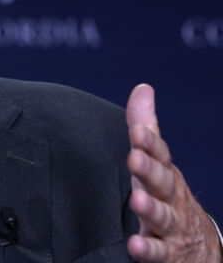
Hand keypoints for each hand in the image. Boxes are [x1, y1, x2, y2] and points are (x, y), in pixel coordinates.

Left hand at [126, 83, 221, 261]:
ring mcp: (171, 225)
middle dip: (149, 169)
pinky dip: (147, 250)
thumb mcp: (157, 161)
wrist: (199, 246)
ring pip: (162, 216)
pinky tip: (134, 246)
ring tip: (136, 200)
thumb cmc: (168, 195)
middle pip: (161, 182)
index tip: (137, 130)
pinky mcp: (167, 252)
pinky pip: (157, 252)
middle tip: (134, 157)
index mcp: (167, 174)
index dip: (149, 143)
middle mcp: (171, 197)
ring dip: (150, 208)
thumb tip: (143, 88)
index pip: (160, 155)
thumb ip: (147, 128)